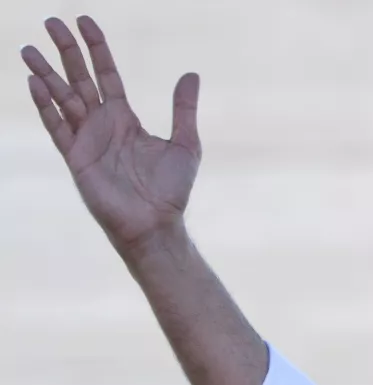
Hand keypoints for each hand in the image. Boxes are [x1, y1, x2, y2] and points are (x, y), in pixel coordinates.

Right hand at [22, 16, 200, 253]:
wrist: (156, 224)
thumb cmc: (170, 189)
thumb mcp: (185, 143)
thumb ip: (183, 108)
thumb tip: (191, 73)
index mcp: (123, 117)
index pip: (106, 73)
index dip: (96, 47)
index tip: (84, 20)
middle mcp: (101, 123)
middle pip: (78, 78)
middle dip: (66, 50)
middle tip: (51, 20)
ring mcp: (85, 139)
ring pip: (61, 98)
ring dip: (45, 73)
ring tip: (29, 49)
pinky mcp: (75, 158)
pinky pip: (57, 127)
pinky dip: (45, 106)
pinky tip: (34, 84)